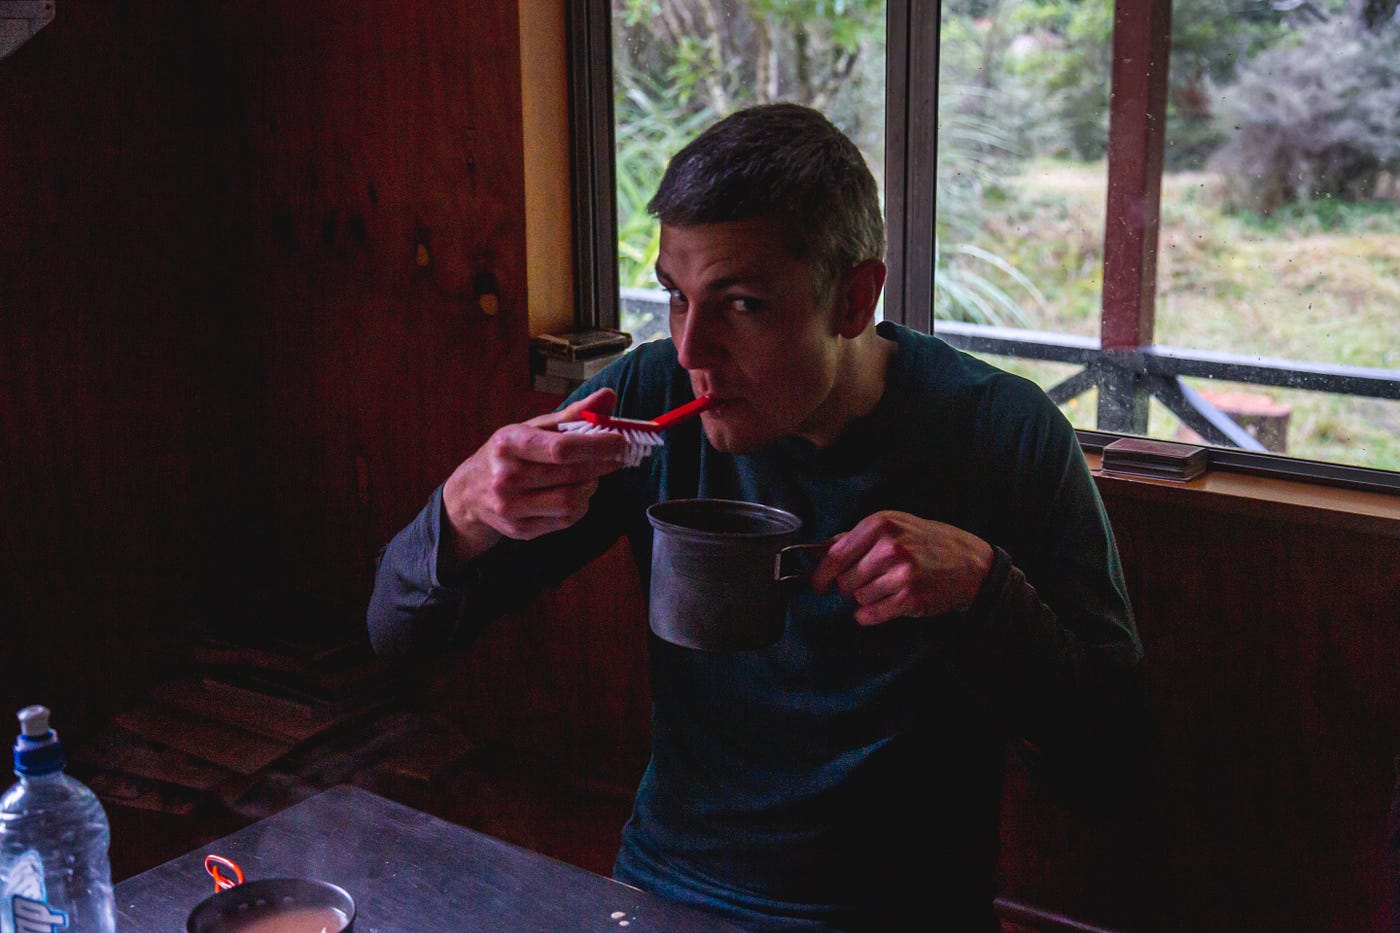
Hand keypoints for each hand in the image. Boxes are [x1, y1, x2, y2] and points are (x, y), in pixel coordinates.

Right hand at [441, 388, 629, 560]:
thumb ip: (574, 414)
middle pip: (571, 474)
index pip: (560, 447)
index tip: (620, 441)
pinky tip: (577, 493)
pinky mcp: (520, 529)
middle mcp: (506, 477)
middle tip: (615, 457)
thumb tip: (609, 396)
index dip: (596, 445)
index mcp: (508, 444)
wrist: (470, 492)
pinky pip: (566, 520)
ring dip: (591, 487)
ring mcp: (511, 507)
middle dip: (601, 465)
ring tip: (591, 476)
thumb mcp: (533, 428)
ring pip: (571, 501)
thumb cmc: (510, 454)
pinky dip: (581, 505)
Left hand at [809, 511, 993, 625]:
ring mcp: (900, 573)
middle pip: (844, 579)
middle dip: (851, 584)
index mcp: (880, 524)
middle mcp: (889, 547)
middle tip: (872, 580)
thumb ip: (856, 537)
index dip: (821, 573)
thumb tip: (819, 552)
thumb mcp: (896, 525)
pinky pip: (871, 614)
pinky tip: (885, 605)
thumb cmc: (931, 542)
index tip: (817, 583)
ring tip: (889, 587)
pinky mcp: (909, 597)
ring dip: (867, 598)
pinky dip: (871, 615)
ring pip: (858, 597)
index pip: (835, 554)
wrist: (972, 564)